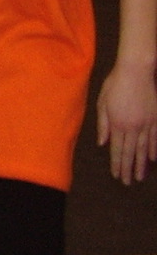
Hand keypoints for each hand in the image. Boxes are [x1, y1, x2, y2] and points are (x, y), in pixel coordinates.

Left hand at [96, 59, 156, 183]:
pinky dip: (154, 150)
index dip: (116, 164)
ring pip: (144, 148)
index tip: (116, 175)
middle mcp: (133, 127)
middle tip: (127, 182)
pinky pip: (156, 138)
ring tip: (140, 177)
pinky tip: (152, 159)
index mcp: (117, 124)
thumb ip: (103, 124)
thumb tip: (102, 144)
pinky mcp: (156, 118)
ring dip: (141, 164)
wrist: (136, 72)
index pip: (116, 149)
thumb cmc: (115, 85)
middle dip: (128, 169)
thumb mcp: (102, 102)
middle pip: (130, 152)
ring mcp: (147, 123)